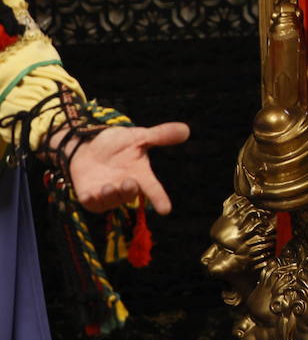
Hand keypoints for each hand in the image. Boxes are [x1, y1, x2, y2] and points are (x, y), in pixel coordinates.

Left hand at [63, 122, 189, 213]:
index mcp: (140, 174)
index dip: (160, 199)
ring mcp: (107, 193)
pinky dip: (90, 200)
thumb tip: (187, 129)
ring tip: (107, 186)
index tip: (166, 210)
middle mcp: (125, 186)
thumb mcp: (139, 137)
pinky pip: (90, 203)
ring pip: (110, 200)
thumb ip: (160, 135)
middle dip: (129, 191)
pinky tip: (89, 193)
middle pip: (129, 194)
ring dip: (110, 195)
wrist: (88, 147)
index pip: (152, 188)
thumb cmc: (118, 145)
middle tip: (129, 182)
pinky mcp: (89, 196)